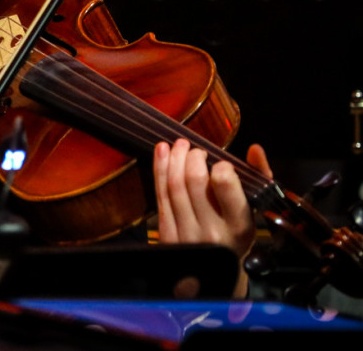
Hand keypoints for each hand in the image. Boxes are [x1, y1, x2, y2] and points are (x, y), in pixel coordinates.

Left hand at [153, 139, 271, 295]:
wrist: (215, 274)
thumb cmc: (237, 235)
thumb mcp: (254, 212)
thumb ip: (259, 178)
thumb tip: (254, 149)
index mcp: (238, 225)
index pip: (224, 186)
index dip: (220, 166)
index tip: (221, 162)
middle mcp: (211, 231)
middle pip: (194, 180)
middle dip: (192, 157)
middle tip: (195, 149)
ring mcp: (186, 233)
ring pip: (174, 185)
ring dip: (174, 159)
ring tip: (179, 145)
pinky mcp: (166, 233)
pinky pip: (160, 194)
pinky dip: (160, 170)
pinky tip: (162, 152)